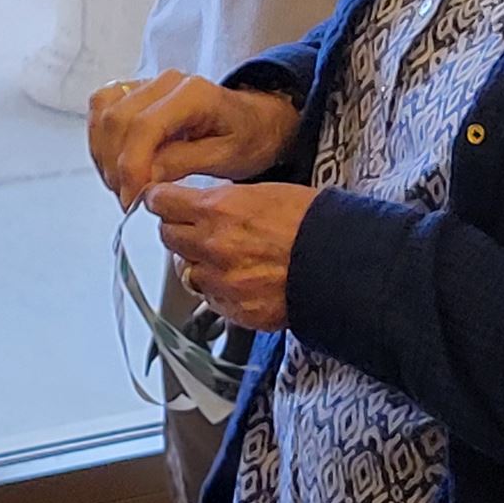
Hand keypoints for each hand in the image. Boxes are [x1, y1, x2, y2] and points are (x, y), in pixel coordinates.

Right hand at [87, 72, 299, 209]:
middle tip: (129, 199)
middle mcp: (165, 82)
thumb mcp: (226, 158)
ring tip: (122, 185)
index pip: (145, 126)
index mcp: (193, 93)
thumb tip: (145, 178)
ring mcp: (147, 83)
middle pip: (117, 119)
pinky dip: (100, 140)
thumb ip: (183, 163)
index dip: (132, 166)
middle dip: (116, 166)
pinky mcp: (134, 91)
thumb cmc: (246, 137)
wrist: (253, 120)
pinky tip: (114, 165)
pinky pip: (101, 109)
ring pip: (103, 113)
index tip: (133, 198)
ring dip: (104, 155)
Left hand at [147, 180, 316, 332]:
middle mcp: (211, 246)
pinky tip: (238, 279)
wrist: (342, 265)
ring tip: (222, 256)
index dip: (161, 200)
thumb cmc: (312, 222)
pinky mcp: (235, 310)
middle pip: (167, 236)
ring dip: (196, 262)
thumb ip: (222, 201)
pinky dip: (216, 289)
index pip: (160, 202)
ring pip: (184, 271)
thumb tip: (199, 205)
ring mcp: (221, 282)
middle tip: (195, 227)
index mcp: (216, 209)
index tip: (162, 200)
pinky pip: (209, 298)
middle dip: (178, 229)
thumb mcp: (262, 192)